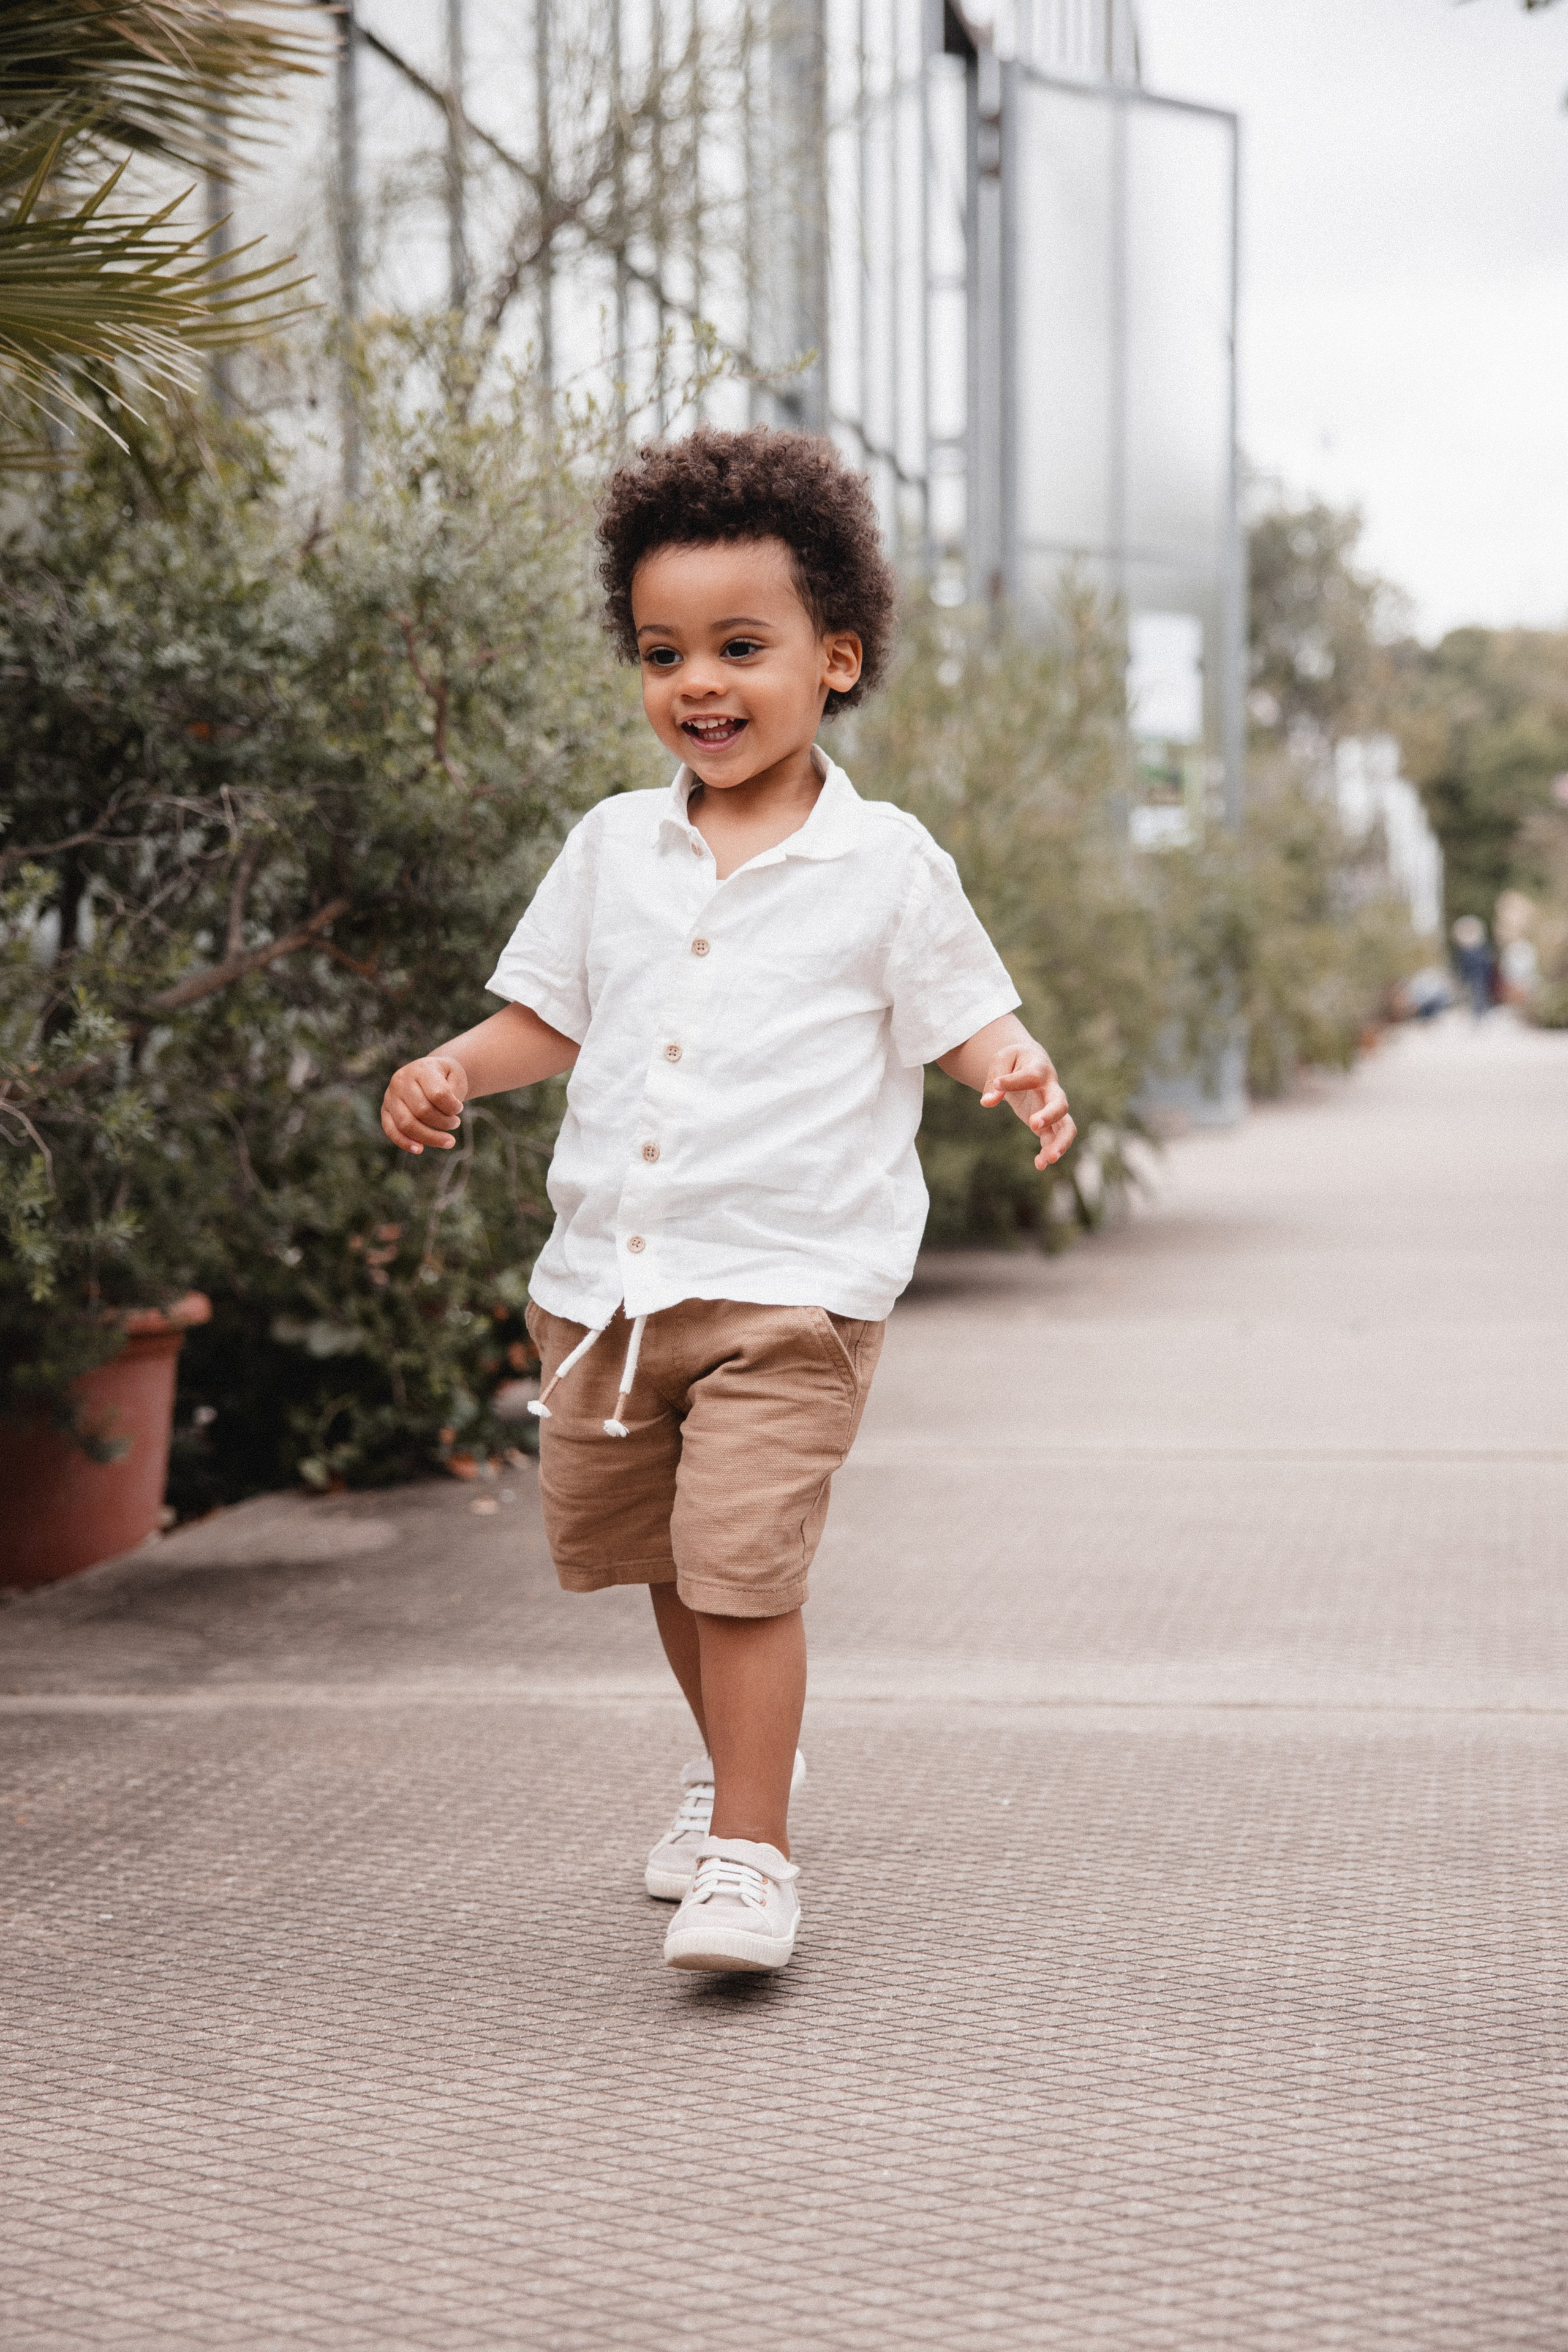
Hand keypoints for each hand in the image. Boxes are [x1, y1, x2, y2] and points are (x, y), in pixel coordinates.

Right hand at [381, 1053, 468, 1154]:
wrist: (431, 1071)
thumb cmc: (446, 1077)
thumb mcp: (456, 1078)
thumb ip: (451, 1095)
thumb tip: (444, 1117)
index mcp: (421, 1069)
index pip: (437, 1095)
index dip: (452, 1107)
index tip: (460, 1108)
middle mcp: (401, 1081)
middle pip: (422, 1111)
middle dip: (444, 1123)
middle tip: (456, 1124)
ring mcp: (390, 1096)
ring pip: (407, 1124)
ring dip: (430, 1137)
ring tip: (448, 1140)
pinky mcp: (385, 1110)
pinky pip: (391, 1130)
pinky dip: (405, 1142)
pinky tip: (420, 1149)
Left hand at [980, 1042, 1075, 1169]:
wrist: (1030, 1063)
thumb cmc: (1014, 1060)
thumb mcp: (1001, 1061)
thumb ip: (995, 1081)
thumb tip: (987, 1102)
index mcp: (1039, 1068)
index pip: (1031, 1076)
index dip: (1013, 1081)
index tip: (997, 1084)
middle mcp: (1051, 1090)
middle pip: (1060, 1104)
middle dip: (1050, 1115)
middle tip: (1033, 1125)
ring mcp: (1052, 1108)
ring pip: (1066, 1126)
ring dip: (1060, 1142)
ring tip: (1048, 1159)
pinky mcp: (1048, 1123)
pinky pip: (1053, 1139)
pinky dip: (1048, 1152)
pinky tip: (1039, 1165)